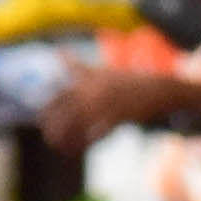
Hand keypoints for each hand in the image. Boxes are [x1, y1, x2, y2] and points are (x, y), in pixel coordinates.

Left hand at [39, 68, 168, 156]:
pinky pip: (100, 132)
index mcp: (88, 80)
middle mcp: (95, 90)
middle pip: (67, 112)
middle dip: (55, 128)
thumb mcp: (100, 70)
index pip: (60, 95)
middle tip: (51, 140)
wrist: (158, 88)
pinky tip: (84, 146)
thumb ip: (76, 66)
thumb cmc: (126, 80)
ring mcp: (108, 103)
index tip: (42, 122)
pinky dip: (90, 141)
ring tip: (64, 149)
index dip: (47, 110)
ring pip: (81, 125)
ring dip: (70, 139)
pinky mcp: (120, 116)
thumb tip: (57, 52)